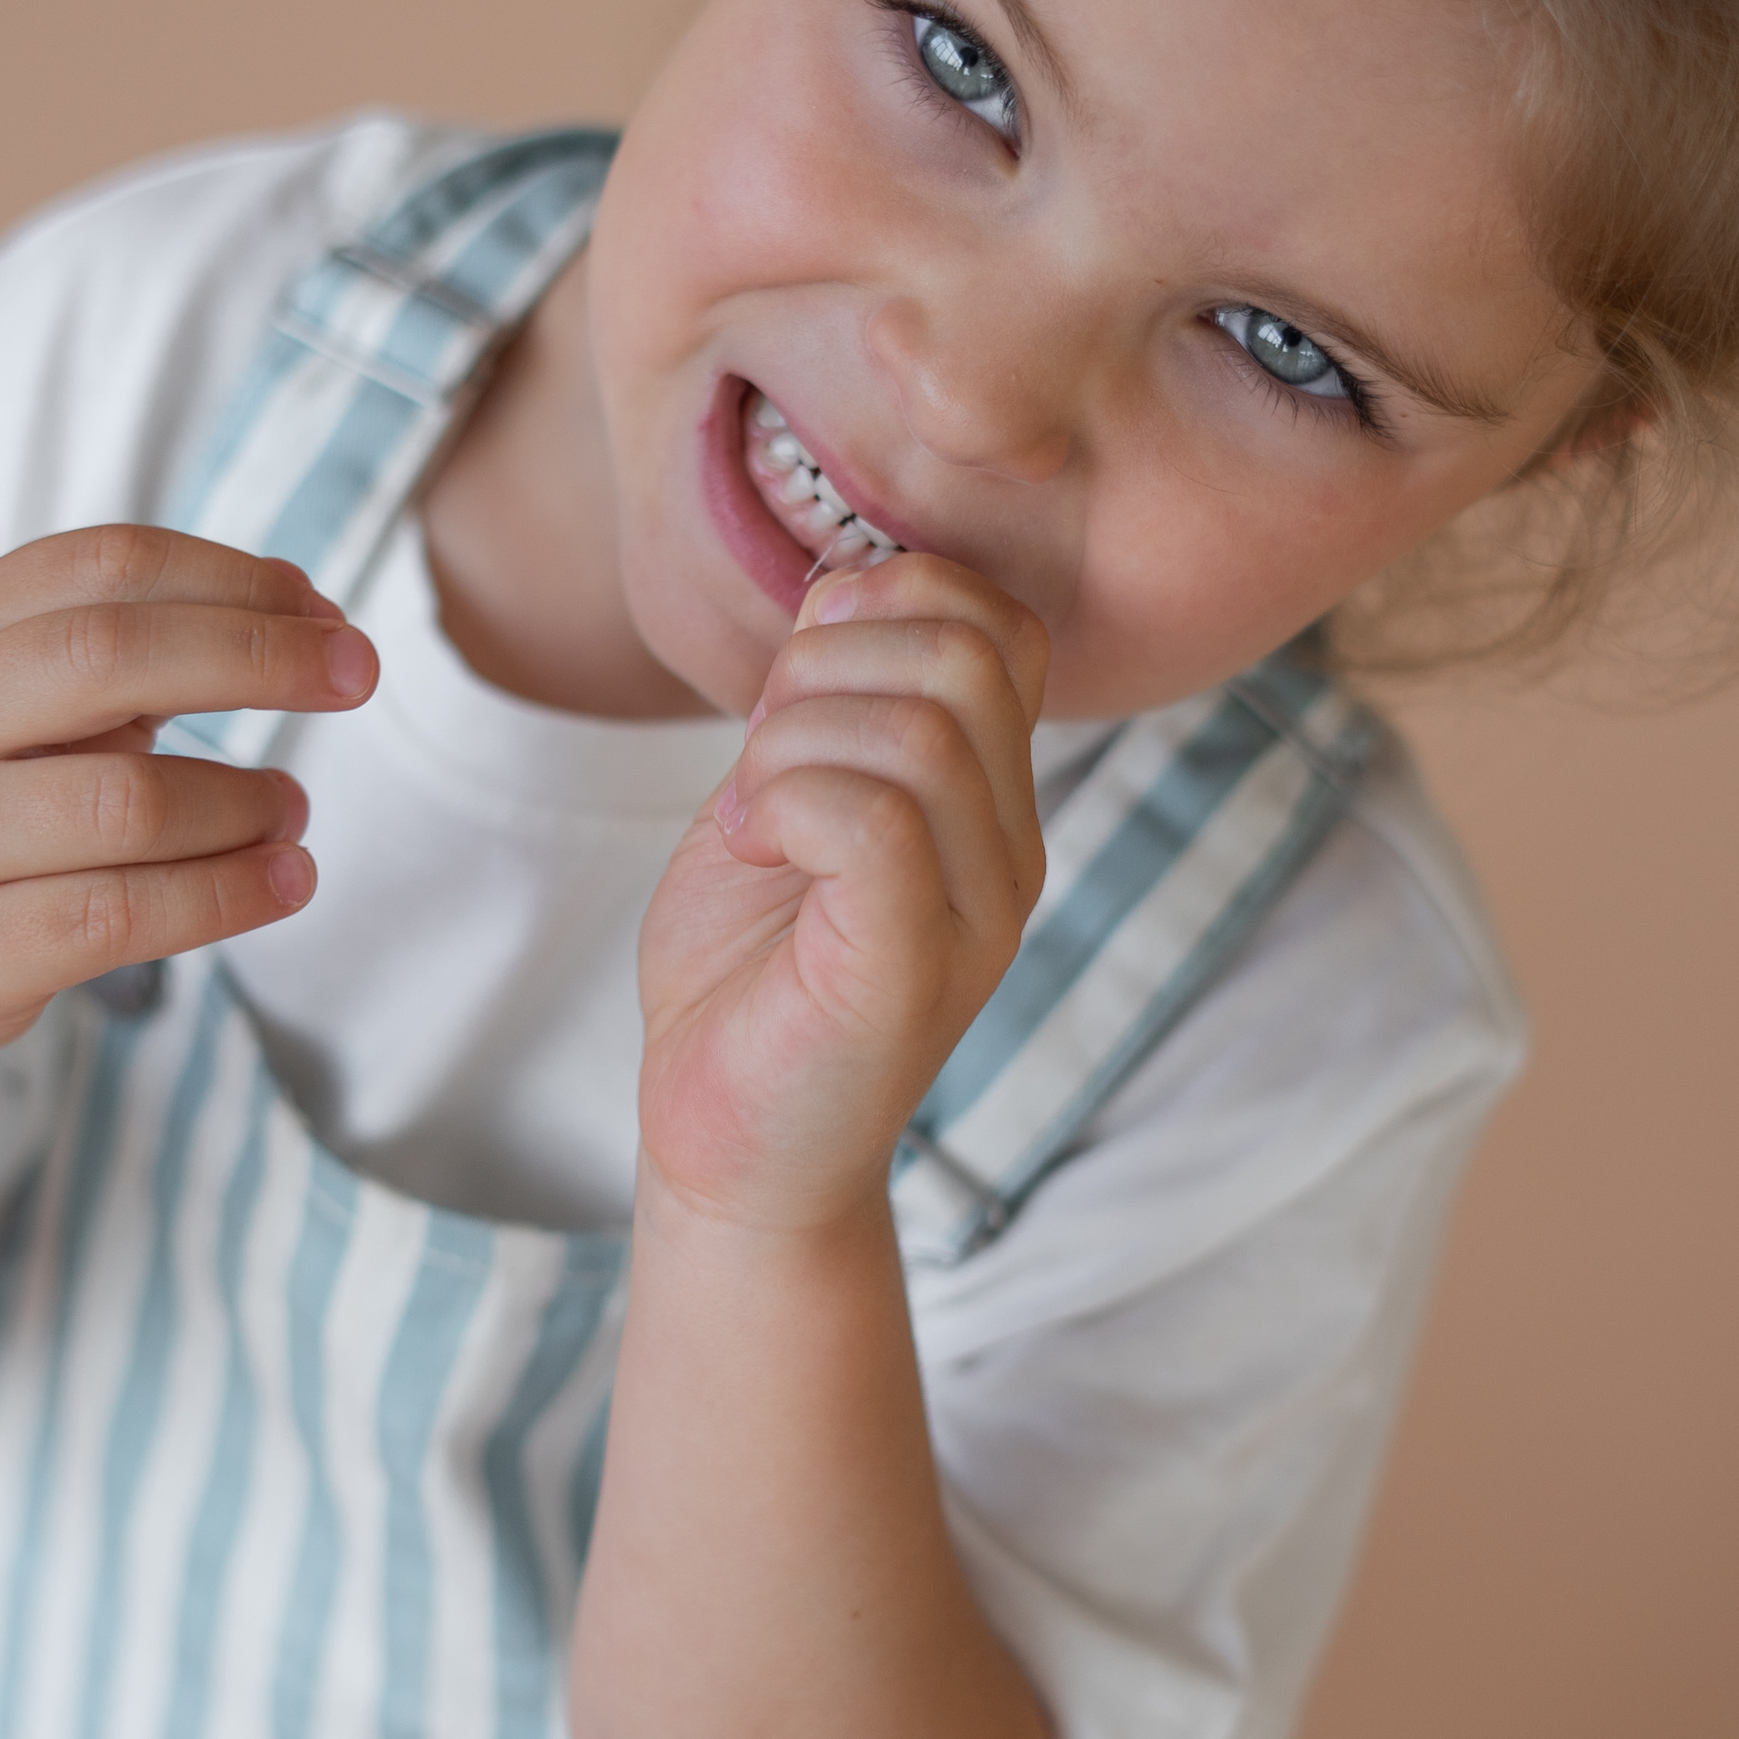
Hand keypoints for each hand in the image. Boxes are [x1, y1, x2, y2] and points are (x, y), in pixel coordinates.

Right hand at [0, 523, 374, 1065]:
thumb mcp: (32, 701)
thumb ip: (146, 645)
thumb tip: (304, 603)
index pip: (105, 565)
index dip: (233, 579)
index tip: (328, 614)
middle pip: (109, 658)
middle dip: (256, 657)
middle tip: (356, 677)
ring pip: (126, 804)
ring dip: (244, 803)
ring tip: (293, 813)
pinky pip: (122, 917)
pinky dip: (229, 897)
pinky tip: (284, 881)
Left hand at [636, 552, 1047, 1231]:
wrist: (728, 1151)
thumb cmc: (746, 978)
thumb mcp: (783, 799)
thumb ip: (827, 704)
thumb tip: (842, 587)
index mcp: (990, 800)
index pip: (1001, 623)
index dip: (885, 601)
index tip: (795, 679)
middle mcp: (1009, 851)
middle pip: (963, 654)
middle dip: (824, 669)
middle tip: (760, 760)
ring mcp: (973, 915)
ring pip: (916, 729)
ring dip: (788, 746)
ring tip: (749, 821)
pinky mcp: (911, 972)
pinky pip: (877, 819)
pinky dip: (785, 803)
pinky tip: (752, 849)